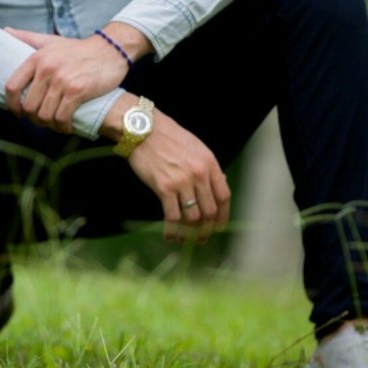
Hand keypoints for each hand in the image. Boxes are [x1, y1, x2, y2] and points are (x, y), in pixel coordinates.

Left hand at [4, 28, 128, 132]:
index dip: (11, 104)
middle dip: (34, 118)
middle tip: (42, 120)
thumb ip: (27, 37)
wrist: (110, 49)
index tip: (18, 112)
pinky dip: (63, 126)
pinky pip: (62, 117)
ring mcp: (62, 80)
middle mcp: (47, 69)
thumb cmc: (78, 49)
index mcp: (37, 58)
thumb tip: (5, 31)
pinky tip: (67, 125)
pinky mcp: (77, 90)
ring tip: (55, 123)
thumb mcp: (51, 41)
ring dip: (49, 124)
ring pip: (44, 114)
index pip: (12, 86)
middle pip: (29, 106)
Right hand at [125, 106, 230, 244]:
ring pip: (193, 218)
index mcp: (209, 163)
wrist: (143, 129)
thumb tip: (219, 185)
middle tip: (201, 238)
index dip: (223, 216)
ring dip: (190, 233)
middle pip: (210, 211)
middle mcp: (199, 174)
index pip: (224, 196)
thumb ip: (207, 167)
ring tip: (184, 238)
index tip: (218, 226)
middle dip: (206, 229)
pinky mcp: (164, 188)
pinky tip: (169, 236)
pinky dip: (172, 231)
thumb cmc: (168, 136)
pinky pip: (172, 217)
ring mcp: (182, 182)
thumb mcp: (195, 146)